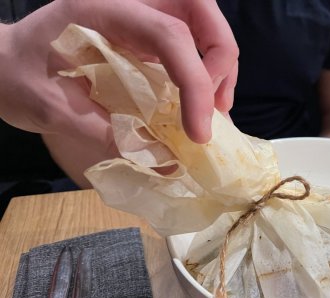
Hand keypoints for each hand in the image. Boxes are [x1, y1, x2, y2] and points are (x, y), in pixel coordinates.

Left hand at [0, 0, 237, 185]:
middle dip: (220, 59)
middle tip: (216, 107)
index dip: (194, 83)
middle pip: (201, 12)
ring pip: (203, 25)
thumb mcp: (52, 109)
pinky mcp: (145, 36)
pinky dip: (204, 73)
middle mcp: (130, 3)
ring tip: (213, 110)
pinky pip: (191, 45)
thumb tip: (164, 162)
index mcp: (102, 9)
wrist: (1, 65)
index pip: (169, 35)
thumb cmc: (16, 79)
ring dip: (219, 66)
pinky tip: (198, 104)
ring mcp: (140, 18)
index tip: (198, 132)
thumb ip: (107, 134)